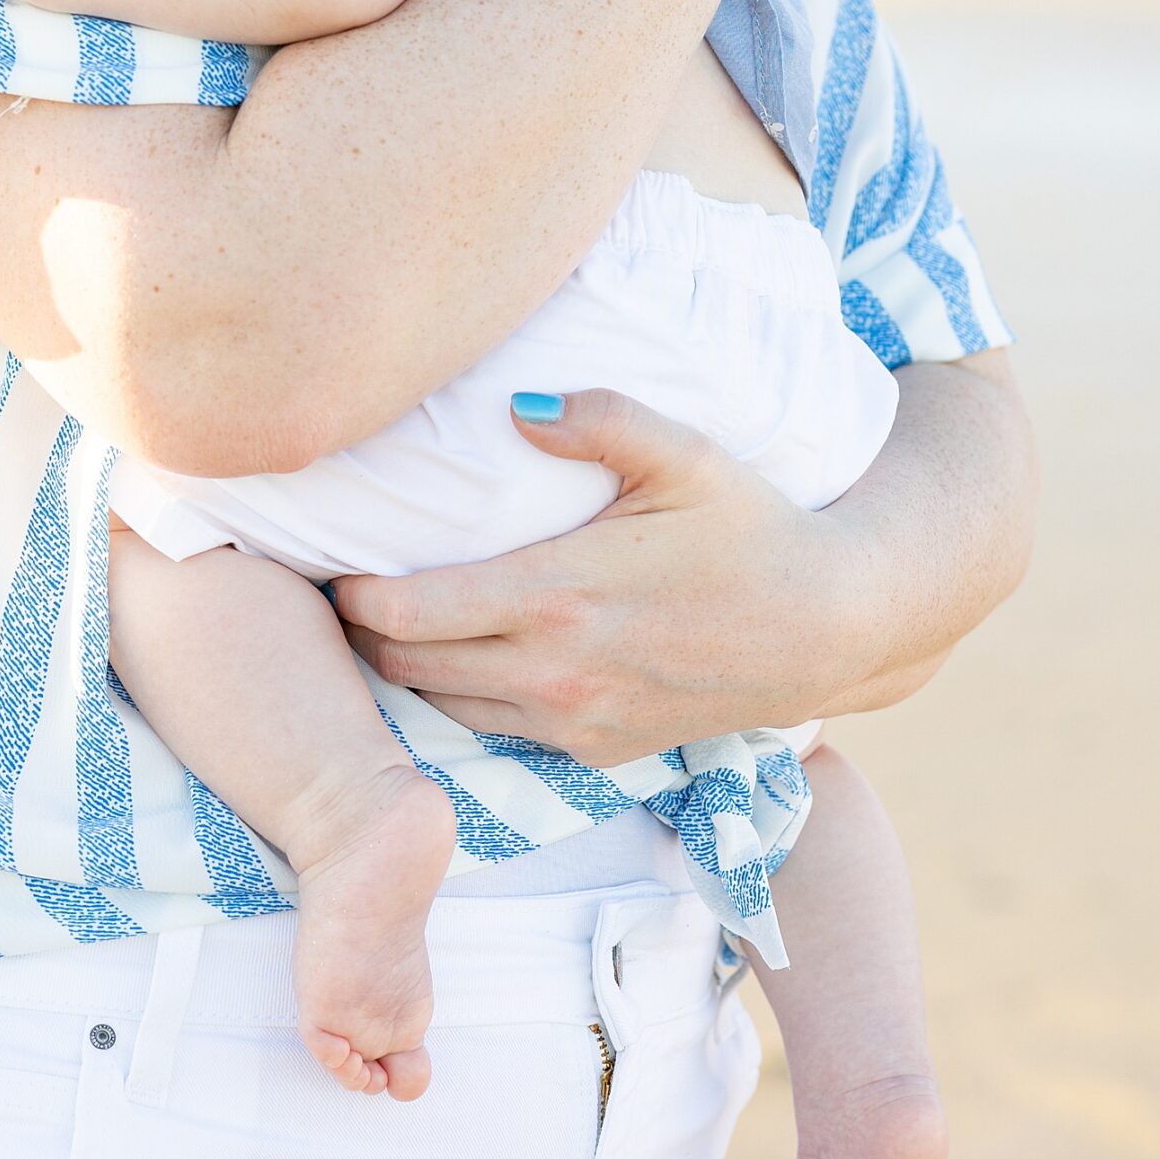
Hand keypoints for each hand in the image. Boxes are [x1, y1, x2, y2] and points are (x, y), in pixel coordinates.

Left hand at [333, 387, 855, 765]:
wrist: (829, 626)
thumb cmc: (751, 527)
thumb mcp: (685, 454)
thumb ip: (599, 421)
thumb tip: (516, 409)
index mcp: (558, 596)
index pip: (409, 612)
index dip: (354, 592)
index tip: (331, 559)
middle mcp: (555, 671)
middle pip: (406, 665)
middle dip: (362, 629)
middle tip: (338, 586)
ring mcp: (574, 721)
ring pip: (442, 706)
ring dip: (404, 667)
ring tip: (384, 619)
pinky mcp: (597, 749)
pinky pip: (496, 730)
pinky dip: (460, 697)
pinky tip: (457, 655)